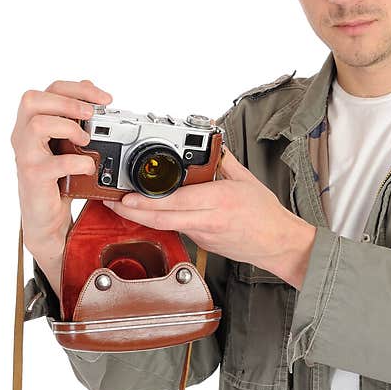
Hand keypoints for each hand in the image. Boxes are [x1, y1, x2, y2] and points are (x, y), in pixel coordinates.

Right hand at [10, 79, 112, 289]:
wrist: (46, 218)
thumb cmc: (56, 179)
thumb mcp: (66, 144)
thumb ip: (73, 120)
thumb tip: (91, 92)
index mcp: (31, 123)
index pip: (49, 90)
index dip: (78, 89)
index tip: (104, 99)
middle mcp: (23, 136)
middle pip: (33, 100)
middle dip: (68, 102)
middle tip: (91, 115)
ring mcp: (26, 156)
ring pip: (38, 125)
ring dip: (69, 127)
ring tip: (86, 140)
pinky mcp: (33, 177)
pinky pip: (54, 162)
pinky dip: (77, 161)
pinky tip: (88, 166)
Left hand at [102, 146, 316, 287]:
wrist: (278, 243)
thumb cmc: (266, 215)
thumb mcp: (246, 179)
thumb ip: (223, 161)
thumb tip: (212, 146)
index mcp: (218, 200)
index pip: (175, 201)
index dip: (146, 201)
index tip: (127, 196)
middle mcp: (208, 219)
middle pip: (161, 218)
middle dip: (132, 212)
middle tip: (113, 203)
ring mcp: (204, 234)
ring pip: (166, 225)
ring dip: (143, 217)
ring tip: (125, 206)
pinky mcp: (203, 244)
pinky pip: (178, 230)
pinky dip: (163, 221)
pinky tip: (151, 215)